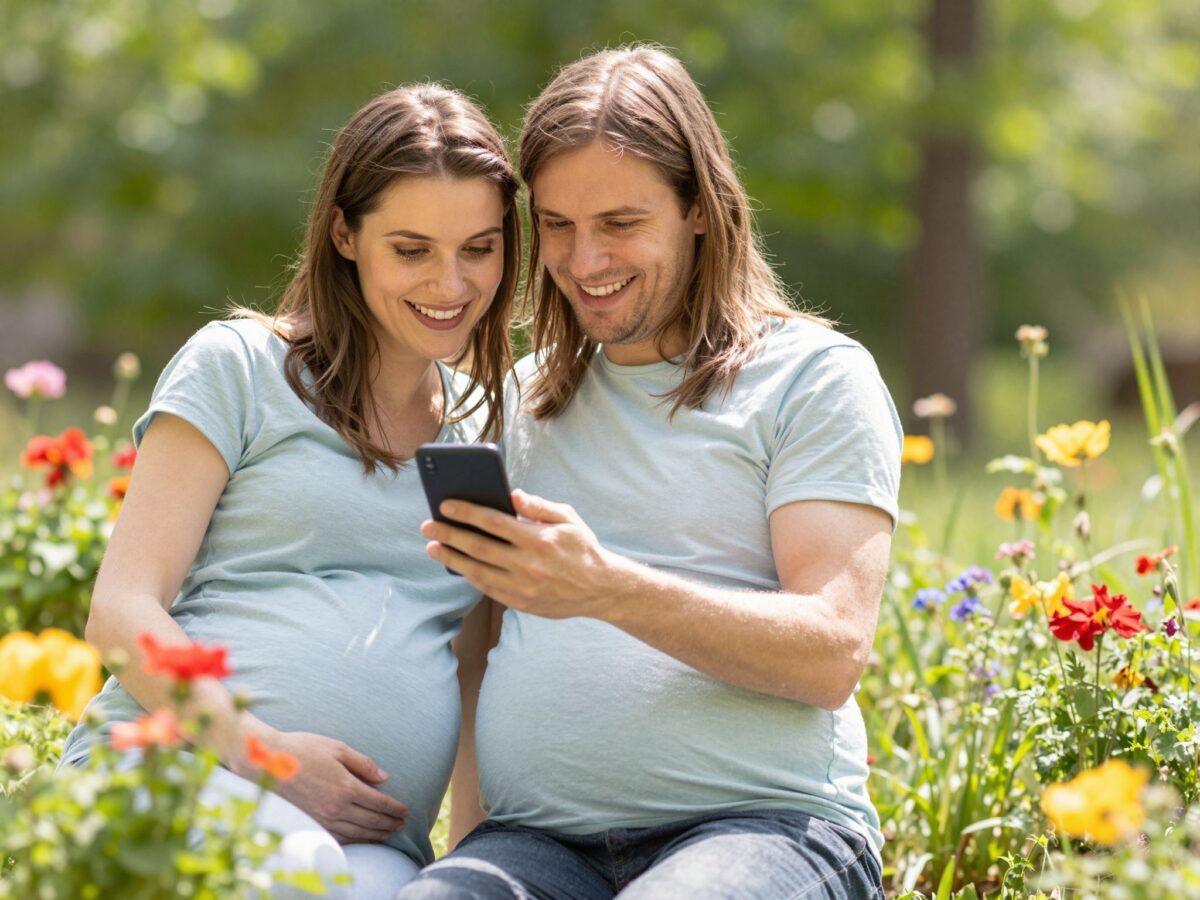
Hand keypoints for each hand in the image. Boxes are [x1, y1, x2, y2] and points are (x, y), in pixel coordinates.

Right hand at [229, 728, 408, 843]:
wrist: (267, 763)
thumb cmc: (303, 750)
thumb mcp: (337, 748)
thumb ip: (363, 764)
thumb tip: (383, 778)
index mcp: (346, 786)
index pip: (379, 803)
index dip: (394, 808)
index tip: (405, 810)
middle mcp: (336, 807)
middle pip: (371, 821)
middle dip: (389, 823)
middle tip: (402, 824)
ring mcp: (323, 818)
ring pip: (357, 833)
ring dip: (375, 835)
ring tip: (388, 833)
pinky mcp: (311, 824)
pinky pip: (338, 838)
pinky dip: (354, 841)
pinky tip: (361, 839)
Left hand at [420, 489, 623, 619]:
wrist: (600, 589)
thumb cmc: (581, 547)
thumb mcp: (568, 519)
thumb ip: (539, 506)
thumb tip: (513, 495)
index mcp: (539, 539)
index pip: (494, 522)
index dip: (466, 512)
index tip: (445, 505)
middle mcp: (529, 564)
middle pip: (479, 547)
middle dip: (449, 534)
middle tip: (427, 526)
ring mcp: (523, 587)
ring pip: (477, 570)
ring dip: (451, 558)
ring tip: (433, 547)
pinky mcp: (520, 602)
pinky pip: (487, 588)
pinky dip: (469, 575)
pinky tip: (456, 565)